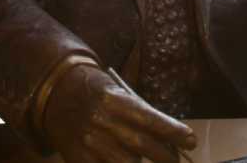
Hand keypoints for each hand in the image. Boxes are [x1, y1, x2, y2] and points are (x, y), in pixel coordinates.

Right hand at [44, 64, 194, 162]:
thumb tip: (168, 136)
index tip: (191, 140)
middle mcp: (102, 121)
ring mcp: (89, 142)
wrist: (55, 92)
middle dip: (165, 155)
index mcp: (114, 99)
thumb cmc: (94, 90)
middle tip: (175, 158)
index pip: (150, 119)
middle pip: (142, 145)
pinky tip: (125, 161)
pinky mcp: (78, 158)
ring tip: (147, 158)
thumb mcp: (116, 91)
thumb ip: (138, 113)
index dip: (173, 132)